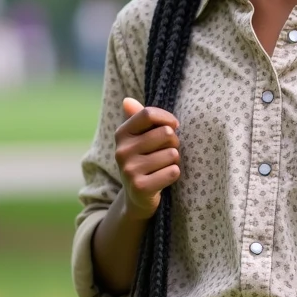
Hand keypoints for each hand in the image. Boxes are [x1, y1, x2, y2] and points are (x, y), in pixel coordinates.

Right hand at [114, 97, 180, 219]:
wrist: (137, 196)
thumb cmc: (144, 159)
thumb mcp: (139, 138)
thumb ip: (138, 118)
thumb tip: (127, 100)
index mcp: (121, 134)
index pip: (148, 114)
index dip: (167, 118)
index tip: (174, 126)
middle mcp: (122, 151)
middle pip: (166, 133)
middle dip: (174, 142)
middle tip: (167, 152)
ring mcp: (129, 170)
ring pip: (172, 154)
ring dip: (174, 161)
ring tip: (163, 167)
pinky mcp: (140, 187)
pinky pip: (173, 172)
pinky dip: (174, 174)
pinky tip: (163, 179)